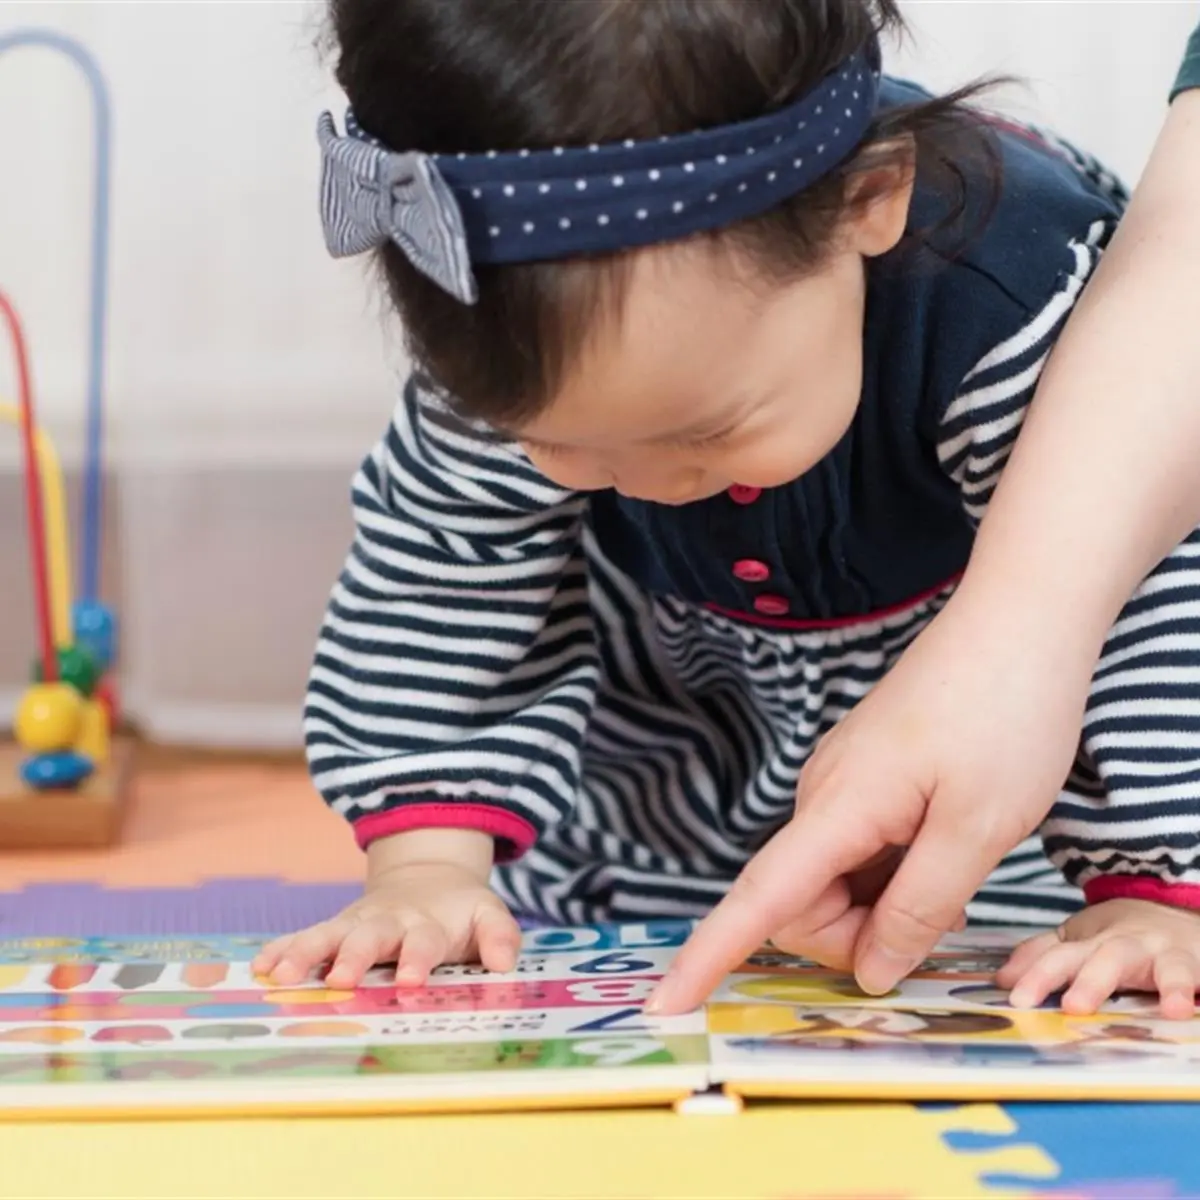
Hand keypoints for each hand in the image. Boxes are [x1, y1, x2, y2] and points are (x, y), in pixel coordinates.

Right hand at [252, 830, 520, 988]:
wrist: (429, 876)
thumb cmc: (460, 911)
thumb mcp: (489, 914)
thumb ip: (499, 936)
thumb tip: (504, 963)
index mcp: (428, 925)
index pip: (423, 943)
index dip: (417, 959)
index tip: (410, 980)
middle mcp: (388, 923)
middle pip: (369, 938)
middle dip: (354, 957)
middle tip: (339, 979)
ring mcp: (357, 924)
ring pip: (327, 935)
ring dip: (305, 954)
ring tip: (280, 976)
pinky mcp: (335, 929)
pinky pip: (304, 938)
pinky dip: (282, 950)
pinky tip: (259, 967)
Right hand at [647, 585, 1093, 1014]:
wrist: (1015, 623)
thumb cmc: (1004, 716)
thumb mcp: (978, 828)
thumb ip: (919, 906)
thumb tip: (870, 969)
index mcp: (840, 806)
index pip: (760, 896)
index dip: (710, 953)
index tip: (665, 1003)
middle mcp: (822, 796)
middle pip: (801, 904)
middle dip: (856, 935)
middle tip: (940, 914)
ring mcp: (840, 784)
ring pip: (832, 882)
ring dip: (882, 904)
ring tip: (952, 868)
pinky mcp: (862, 778)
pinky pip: (855, 853)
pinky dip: (890, 875)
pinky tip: (941, 848)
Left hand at [998, 899, 1199, 1019]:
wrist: (1173, 911)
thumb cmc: (1117, 936)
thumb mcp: (1076, 940)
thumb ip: (1040, 957)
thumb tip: (1002, 980)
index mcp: (1091, 942)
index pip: (1059, 956)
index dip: (1037, 975)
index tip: (1016, 999)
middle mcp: (1127, 945)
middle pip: (1107, 958)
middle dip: (1091, 980)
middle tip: (1073, 1006)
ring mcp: (1166, 955)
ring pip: (1163, 965)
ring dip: (1167, 983)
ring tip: (1168, 1008)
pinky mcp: (1197, 966)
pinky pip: (1197, 978)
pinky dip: (1194, 990)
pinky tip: (1192, 1007)